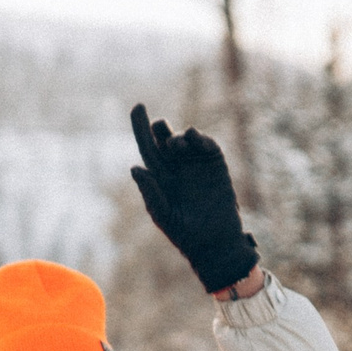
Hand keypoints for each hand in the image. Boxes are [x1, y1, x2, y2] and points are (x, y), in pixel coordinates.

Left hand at [129, 104, 259, 293]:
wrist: (215, 243)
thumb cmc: (186, 234)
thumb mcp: (163, 214)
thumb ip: (150, 192)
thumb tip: (135, 168)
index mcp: (160, 177)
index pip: (148, 147)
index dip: (140, 127)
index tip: (137, 107)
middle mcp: (177, 167)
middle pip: (164, 138)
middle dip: (160, 128)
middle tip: (159, 126)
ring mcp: (197, 165)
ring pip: (184, 139)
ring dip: (178, 137)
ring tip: (177, 145)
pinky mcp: (216, 165)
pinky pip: (207, 145)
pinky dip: (201, 138)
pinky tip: (195, 139)